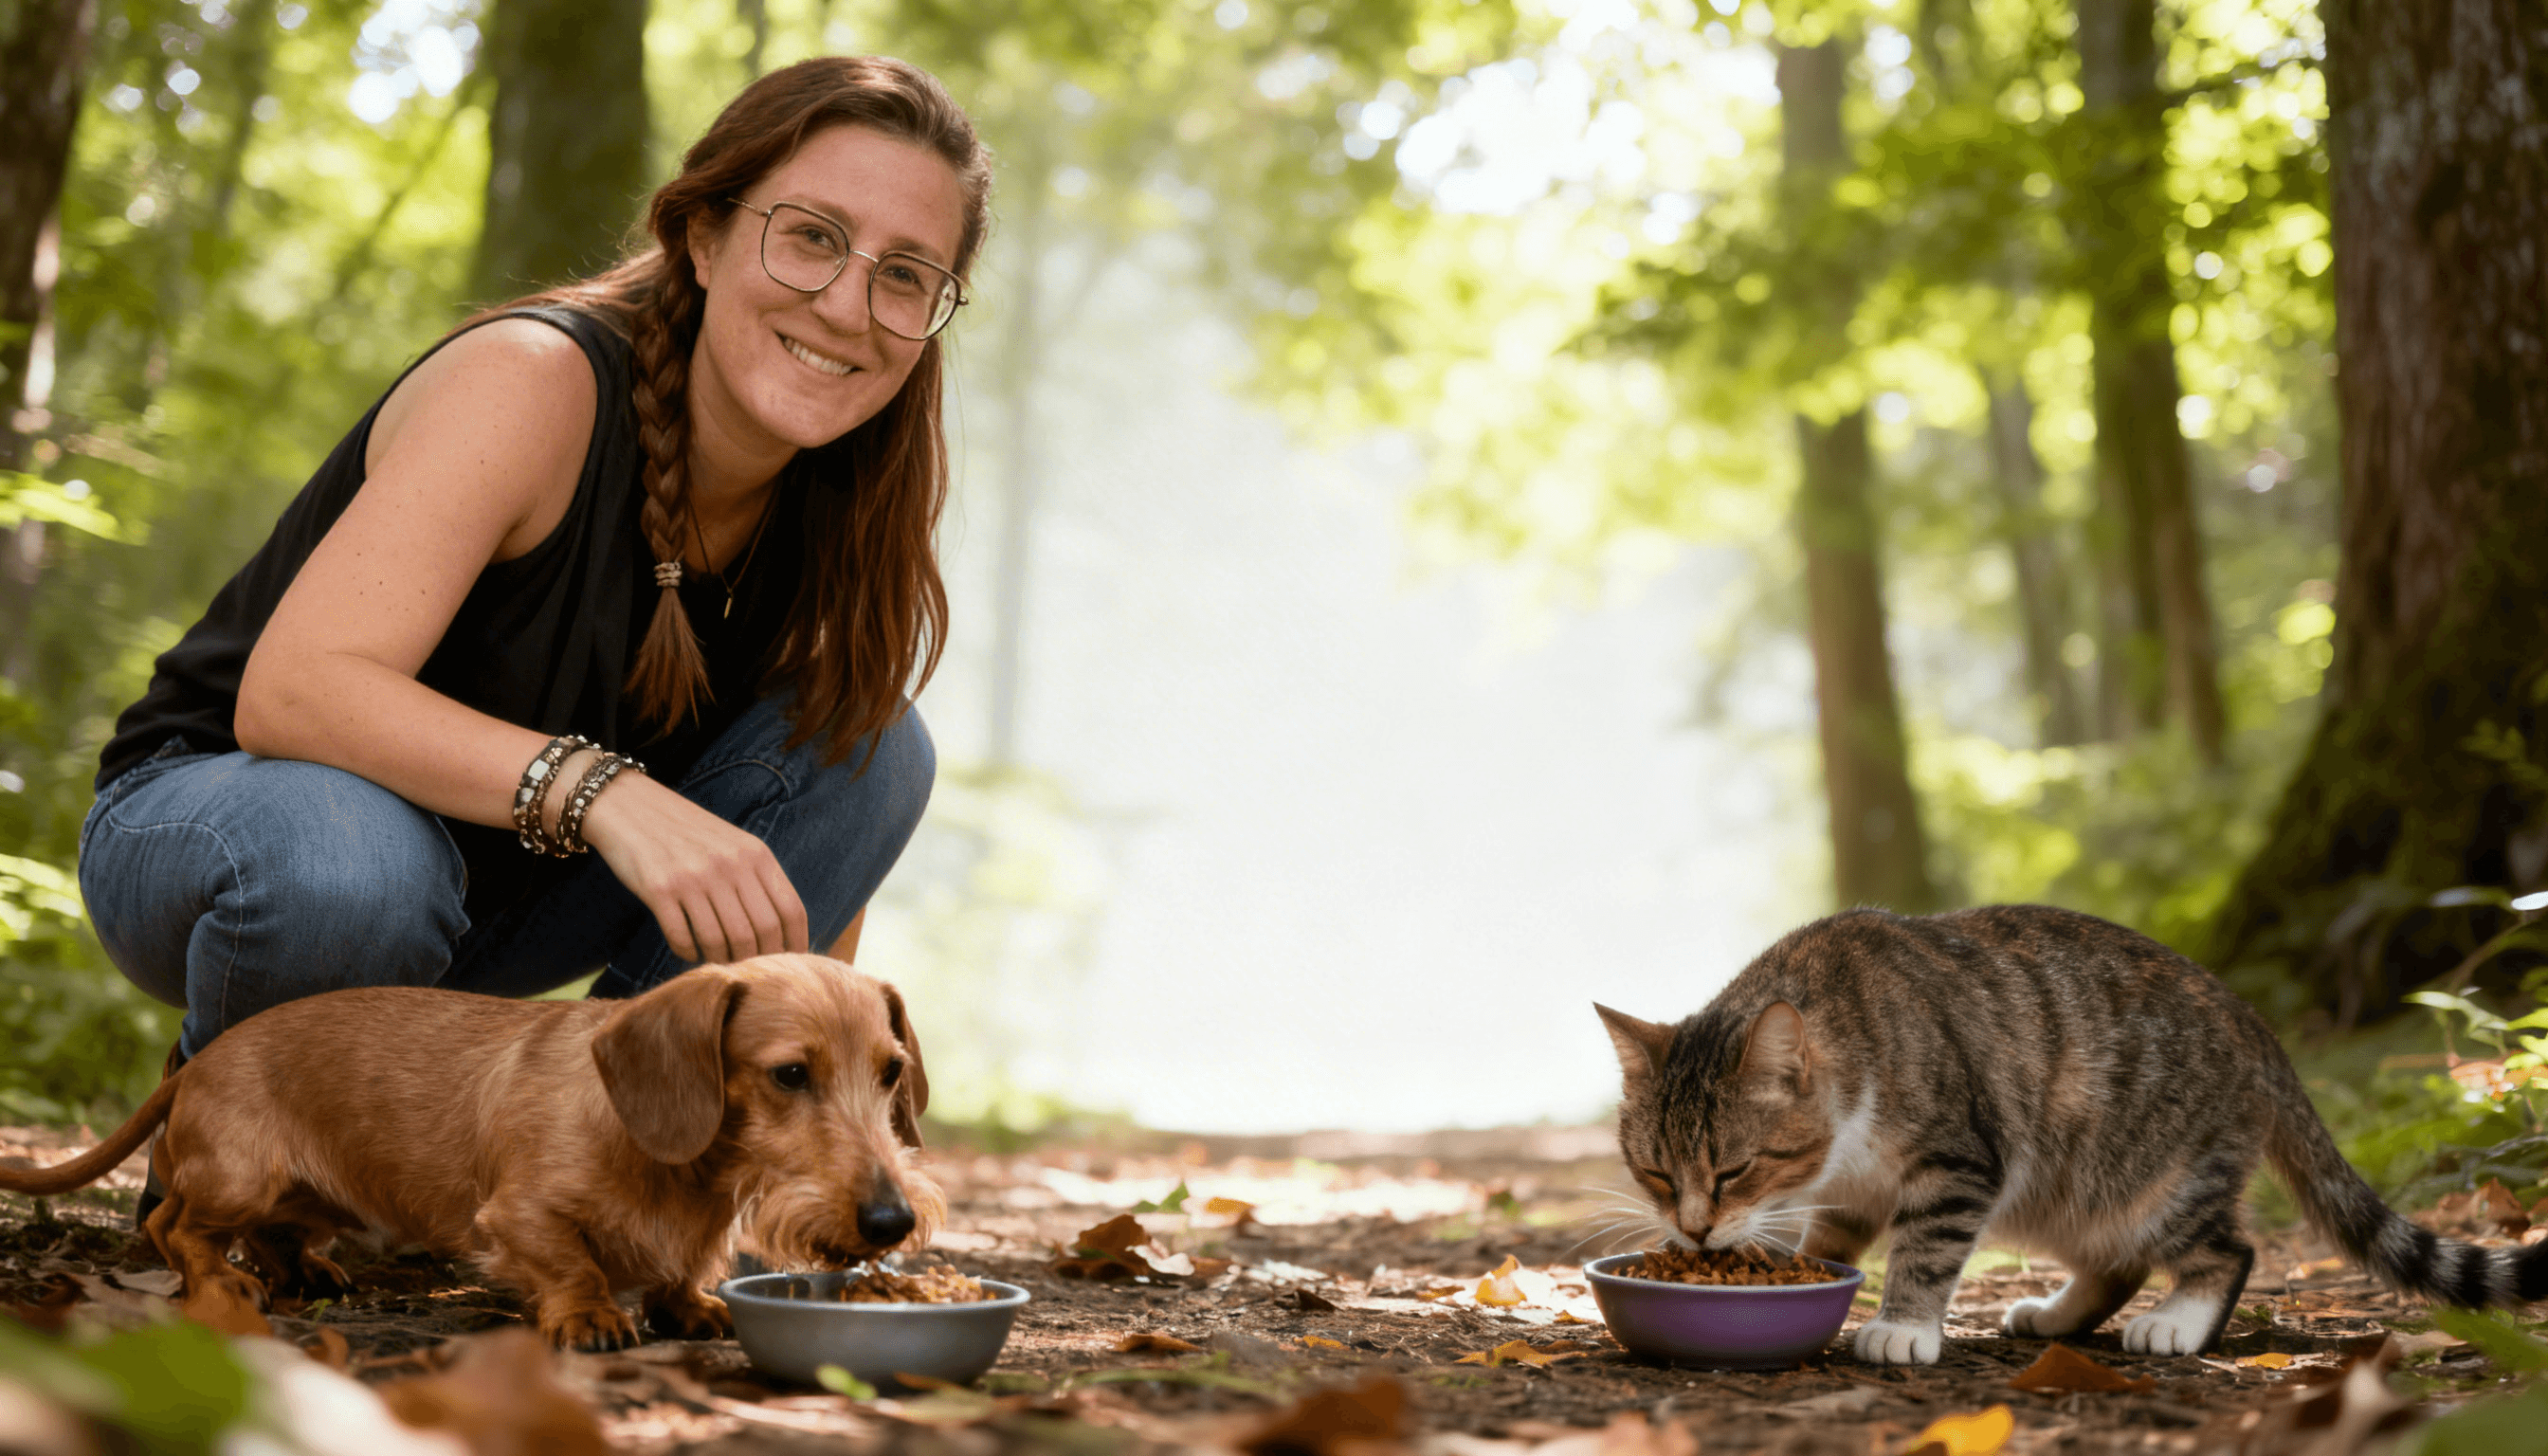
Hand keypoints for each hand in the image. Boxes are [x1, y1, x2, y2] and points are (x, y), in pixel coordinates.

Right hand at [573, 768, 809, 963]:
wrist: (630, 807)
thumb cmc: (687, 833)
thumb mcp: (733, 844)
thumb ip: (756, 879)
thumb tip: (779, 933)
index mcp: (755, 854)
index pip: (790, 910)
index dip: (794, 944)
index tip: (788, 966)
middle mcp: (728, 865)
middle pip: (760, 931)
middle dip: (757, 959)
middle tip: (747, 969)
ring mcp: (693, 877)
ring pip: (722, 940)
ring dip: (721, 959)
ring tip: (716, 959)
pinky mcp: (659, 889)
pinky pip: (682, 938)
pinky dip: (688, 953)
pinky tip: (688, 951)